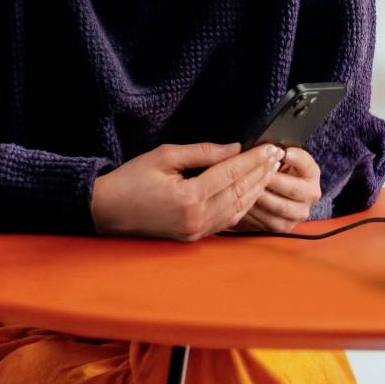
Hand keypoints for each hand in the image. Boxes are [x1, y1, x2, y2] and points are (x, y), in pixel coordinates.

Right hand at [90, 141, 286, 241]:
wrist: (106, 211)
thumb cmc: (130, 180)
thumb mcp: (164, 156)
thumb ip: (202, 152)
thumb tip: (233, 148)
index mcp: (189, 197)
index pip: (231, 174)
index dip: (253, 159)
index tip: (270, 147)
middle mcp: (196, 218)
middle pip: (239, 192)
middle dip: (261, 173)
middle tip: (278, 156)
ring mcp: (195, 231)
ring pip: (237, 209)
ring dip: (256, 189)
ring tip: (270, 171)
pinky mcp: (193, 236)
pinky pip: (226, 221)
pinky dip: (243, 205)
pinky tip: (252, 192)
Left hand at [228, 146, 320, 233]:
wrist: (274, 193)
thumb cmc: (274, 169)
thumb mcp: (279, 157)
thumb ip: (276, 151)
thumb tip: (267, 148)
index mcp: (312, 174)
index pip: (307, 165)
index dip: (296, 159)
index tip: (283, 152)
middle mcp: (311, 195)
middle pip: (292, 188)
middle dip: (271, 179)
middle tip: (254, 171)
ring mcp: (299, 214)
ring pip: (278, 207)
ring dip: (260, 197)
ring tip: (244, 187)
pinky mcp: (285, 227)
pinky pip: (268, 221)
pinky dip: (253, 212)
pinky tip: (241, 202)